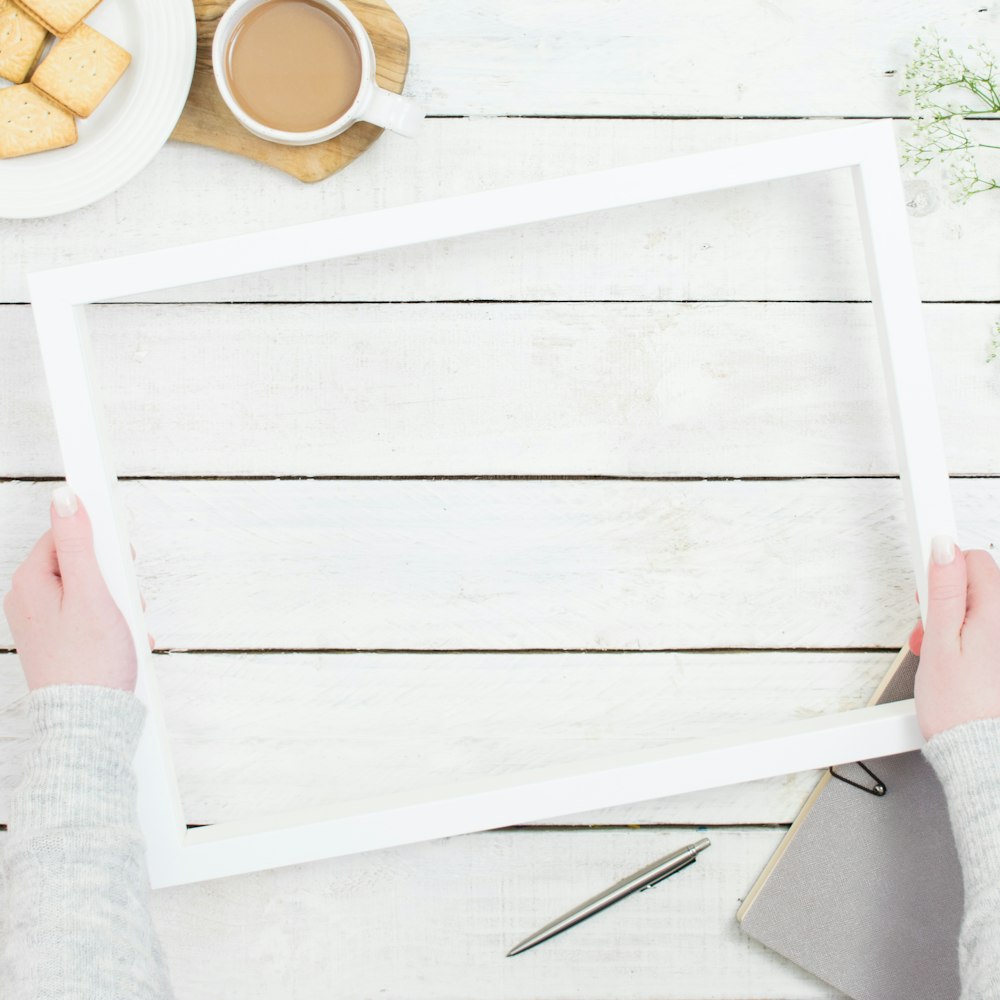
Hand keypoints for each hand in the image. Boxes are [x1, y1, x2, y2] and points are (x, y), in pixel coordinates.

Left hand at [3, 486, 149, 692]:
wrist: (89, 720)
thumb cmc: (90, 662)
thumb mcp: (91, 593)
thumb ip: (78, 543)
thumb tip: (65, 498)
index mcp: (30, 582)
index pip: (65, 533)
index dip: (100, 541)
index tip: (121, 556)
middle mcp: (29, 599)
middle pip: (79, 561)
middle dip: (113, 576)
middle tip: (124, 598)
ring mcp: (43, 621)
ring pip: (88, 588)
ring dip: (117, 600)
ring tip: (125, 624)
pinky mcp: (59, 639)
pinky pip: (88, 613)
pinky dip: (111, 621)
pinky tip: (122, 638)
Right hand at [910, 538, 999, 739]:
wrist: (976, 750)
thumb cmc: (957, 704)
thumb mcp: (939, 642)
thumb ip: (944, 591)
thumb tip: (944, 549)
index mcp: (997, 614)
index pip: (975, 560)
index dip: (944, 569)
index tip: (926, 587)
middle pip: (979, 584)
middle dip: (947, 599)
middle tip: (928, 627)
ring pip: (980, 610)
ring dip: (955, 621)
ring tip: (937, 648)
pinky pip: (985, 632)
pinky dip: (966, 639)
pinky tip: (954, 659)